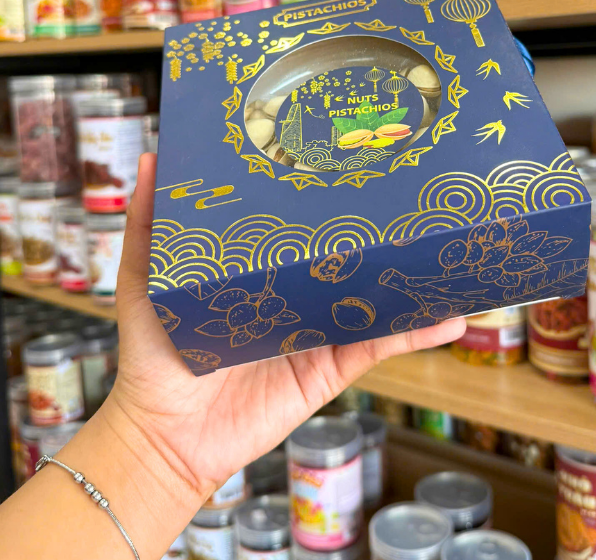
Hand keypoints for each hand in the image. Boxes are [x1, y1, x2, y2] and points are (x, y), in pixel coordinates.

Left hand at [105, 153, 465, 500]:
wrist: (165, 436)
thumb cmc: (153, 356)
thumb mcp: (146, 281)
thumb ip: (150, 226)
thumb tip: (148, 158)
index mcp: (262, 272)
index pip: (302, 231)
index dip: (326, 202)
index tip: (352, 166)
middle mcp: (297, 297)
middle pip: (347, 260)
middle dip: (379, 233)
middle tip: (413, 196)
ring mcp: (319, 332)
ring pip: (375, 299)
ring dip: (413, 280)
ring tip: (447, 251)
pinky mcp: (332, 368)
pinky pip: (380, 347)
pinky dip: (417, 334)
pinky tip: (449, 317)